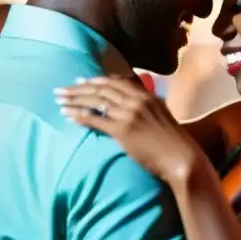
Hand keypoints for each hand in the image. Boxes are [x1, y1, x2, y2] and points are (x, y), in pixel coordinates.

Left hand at [55, 76, 206, 186]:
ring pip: (96, 102)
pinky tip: (68, 116)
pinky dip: (80, 116)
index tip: (79, 81)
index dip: (94, 81)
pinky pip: (96, 120)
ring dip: (74, 100)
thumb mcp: (160, 116)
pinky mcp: (123, 130)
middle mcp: (136, 100)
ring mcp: (129, 114)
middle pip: (101, 89)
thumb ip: (145, 108)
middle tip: (60, 90)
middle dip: (78, 88)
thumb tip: (128, 108)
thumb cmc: (172, 142)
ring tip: (59, 101)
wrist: (181, 158)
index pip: (114, 82)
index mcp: (146, 95)